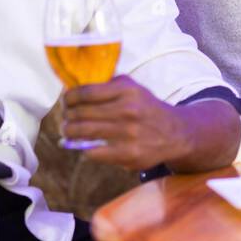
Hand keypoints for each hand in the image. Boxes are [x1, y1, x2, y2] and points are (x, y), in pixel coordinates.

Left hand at [61, 76, 189, 170]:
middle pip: (81, 113)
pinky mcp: (129, 154)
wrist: (175, 133)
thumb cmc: (146, 108)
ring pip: (83, 132)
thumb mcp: (133, 88)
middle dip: (67, 116)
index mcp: (127, 91)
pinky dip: (85, 148)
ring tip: (68, 131)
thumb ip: (108, 85)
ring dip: (70, 132)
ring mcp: (128, 134)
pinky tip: (85, 145)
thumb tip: (75, 89)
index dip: (69, 97)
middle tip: (65, 119)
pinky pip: (93, 152)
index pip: (86, 92)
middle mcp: (128, 111)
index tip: (66, 101)